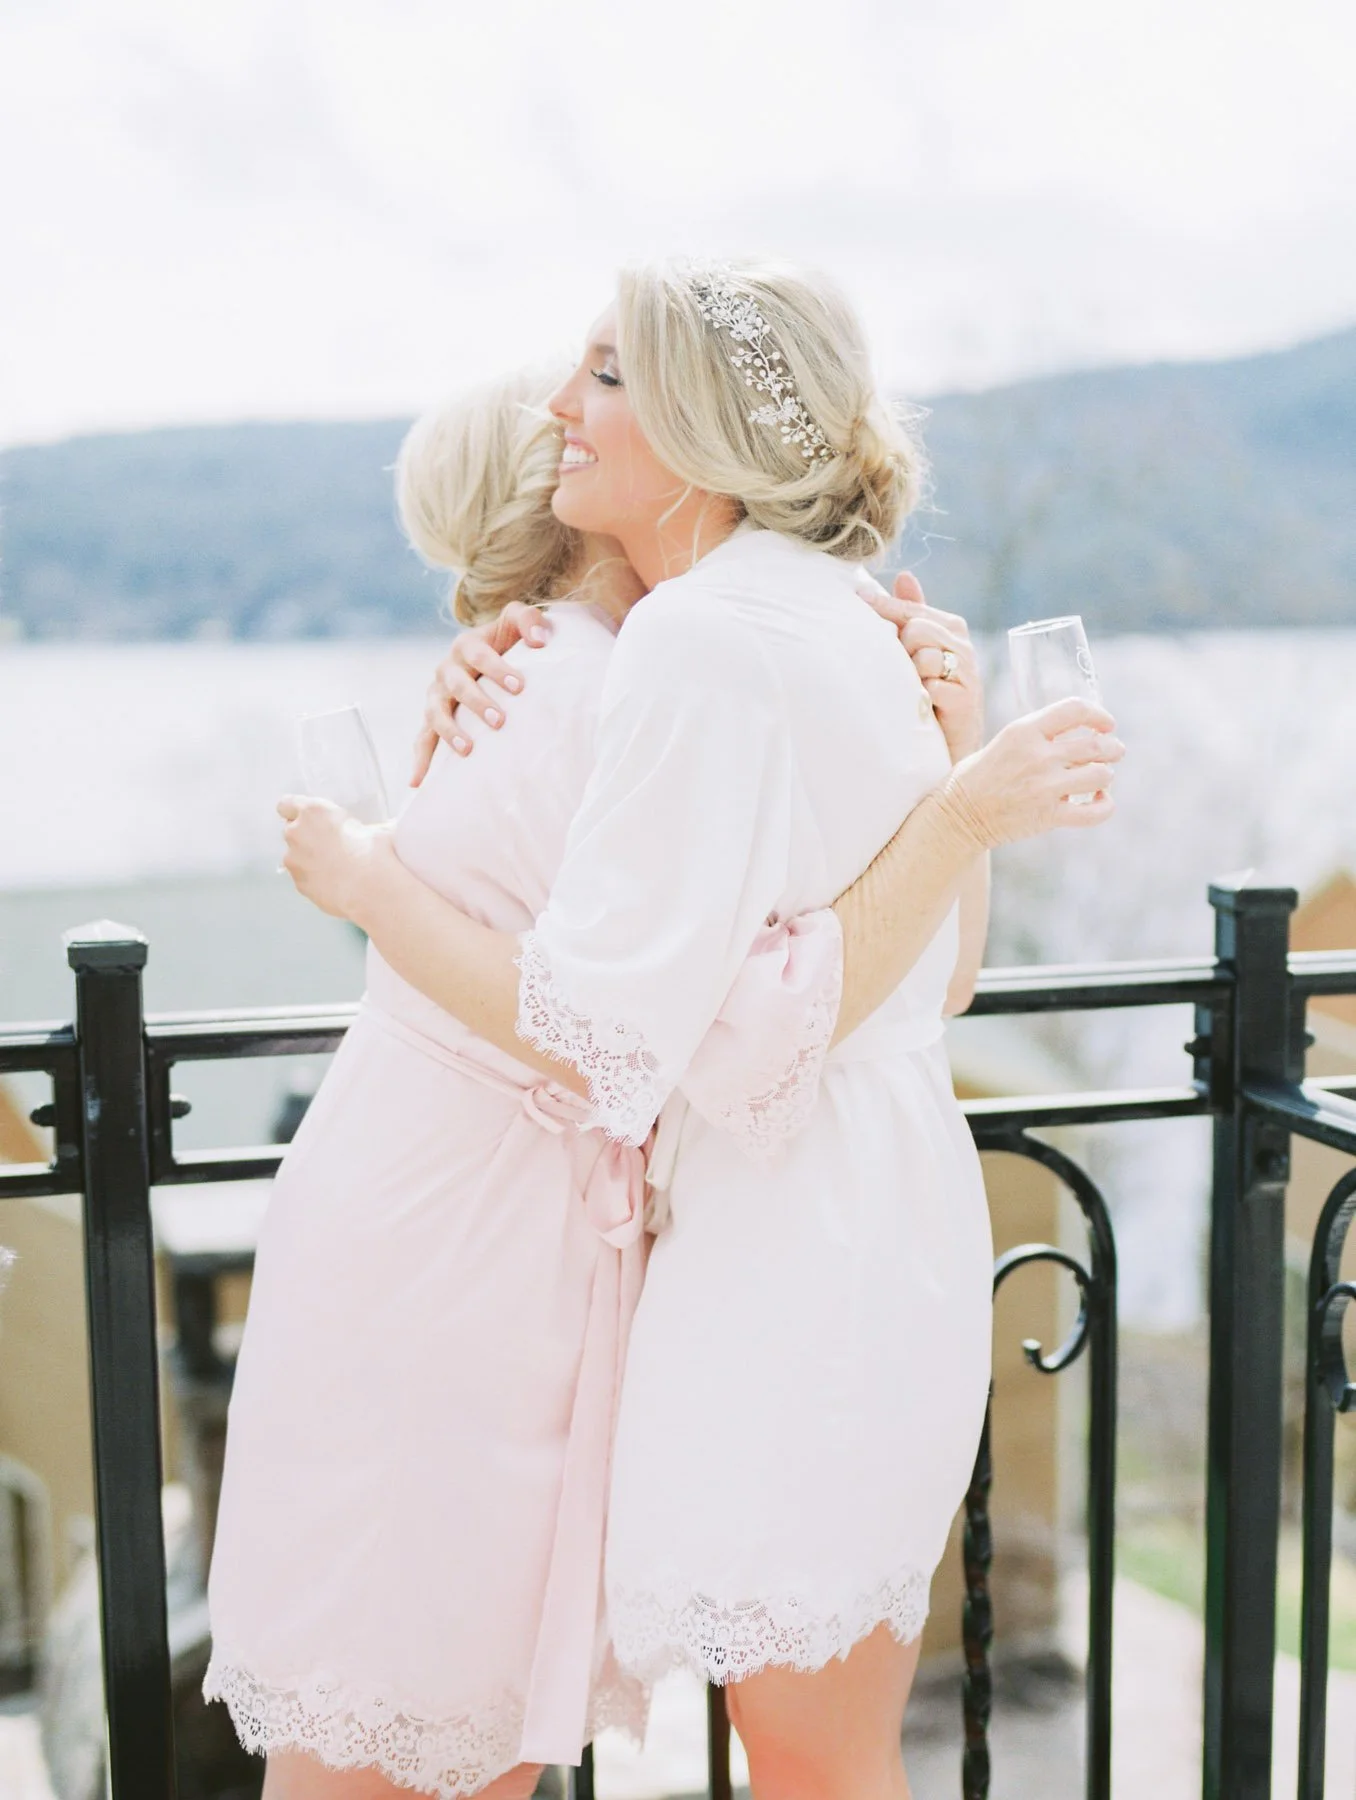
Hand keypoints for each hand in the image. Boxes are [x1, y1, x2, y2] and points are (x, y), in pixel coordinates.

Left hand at [277, 796, 397, 922]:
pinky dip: (313, 878)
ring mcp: (294, 860)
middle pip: (292, 830)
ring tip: (335, 868)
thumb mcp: (374, 829)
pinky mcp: (298, 883)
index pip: (287, 804)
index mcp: (314, 812)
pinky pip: (302, 876)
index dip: (296, 811)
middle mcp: (297, 833)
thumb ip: (359, 828)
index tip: (307, 818)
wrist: (372, 890)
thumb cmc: (375, 855)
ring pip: (295, 855)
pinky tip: (334, 882)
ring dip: (308, 858)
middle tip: (330, 845)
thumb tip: (373, 832)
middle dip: (306, 836)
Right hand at [410, 601, 552, 783]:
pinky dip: (420, 759)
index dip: (497, 669)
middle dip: (477, 702)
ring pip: (435, 712)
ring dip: (449, 731)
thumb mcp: (517, 622)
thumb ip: (529, 620)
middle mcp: (447, 669)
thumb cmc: (508, 641)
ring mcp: (437, 695)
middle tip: (500, 721)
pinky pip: (422, 738)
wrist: (491, 654)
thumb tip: (539, 642)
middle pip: (457, 685)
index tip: (520, 687)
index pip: (479, 655)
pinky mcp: (433, 718)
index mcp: (466, 645)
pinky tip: (417, 782)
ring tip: (467, 749)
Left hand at [856, 572, 983, 761]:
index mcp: (950, 628)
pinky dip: (922, 697)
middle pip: (917, 628)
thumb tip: (904, 575)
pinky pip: (931, 686)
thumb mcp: (920, 652)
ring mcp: (967, 673)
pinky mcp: (965, 700)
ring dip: (912, 676)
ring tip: (916, 691)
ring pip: (924, 656)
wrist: (950, 748)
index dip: (884, 606)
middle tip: (904, 671)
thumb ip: (912, 613)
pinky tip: (924, 706)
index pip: (912, 609)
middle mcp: (962, 646)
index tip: (858, 600)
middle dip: (902, 648)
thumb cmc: (930, 696)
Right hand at [940, 698, 1124, 846]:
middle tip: (1114, 751)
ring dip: (1107, 775)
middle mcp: (1038, 756)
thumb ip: (1038, 735)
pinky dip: (1105, 806)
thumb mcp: (1005, 741)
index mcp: (1024, 731)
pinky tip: (1099, 801)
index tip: (1107, 724)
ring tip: (1101, 778)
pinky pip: (1095, 812)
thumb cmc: (978, 777)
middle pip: (1096, 744)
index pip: (1075, 710)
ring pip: (1101, 775)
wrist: (957, 816)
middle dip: (1113, 747)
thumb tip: (1075, 734)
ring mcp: (1045, 787)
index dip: (1099, 714)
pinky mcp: (1049, 816)